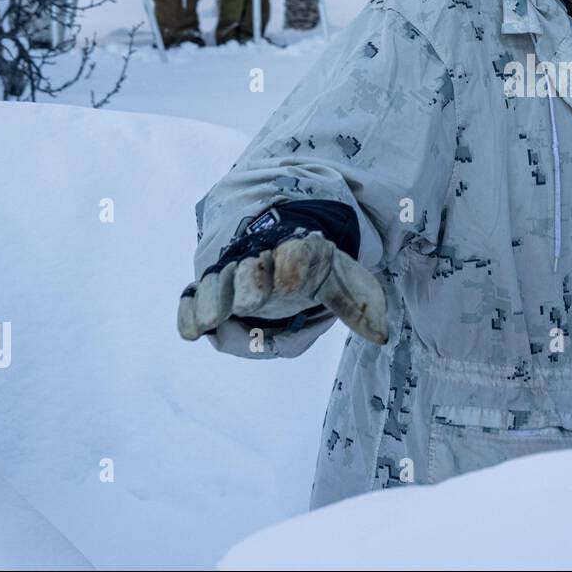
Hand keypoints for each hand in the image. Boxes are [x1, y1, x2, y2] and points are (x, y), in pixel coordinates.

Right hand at [177, 227, 387, 345]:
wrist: (276, 235)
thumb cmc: (314, 268)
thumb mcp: (343, 280)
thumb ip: (359, 306)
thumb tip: (381, 336)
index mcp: (301, 251)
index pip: (297, 254)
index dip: (293, 265)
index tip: (291, 282)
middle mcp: (262, 258)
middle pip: (251, 269)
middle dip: (250, 282)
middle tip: (248, 302)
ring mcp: (233, 270)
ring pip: (218, 282)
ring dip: (213, 300)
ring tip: (211, 321)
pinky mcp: (210, 284)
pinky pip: (194, 297)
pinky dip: (189, 311)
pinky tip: (192, 331)